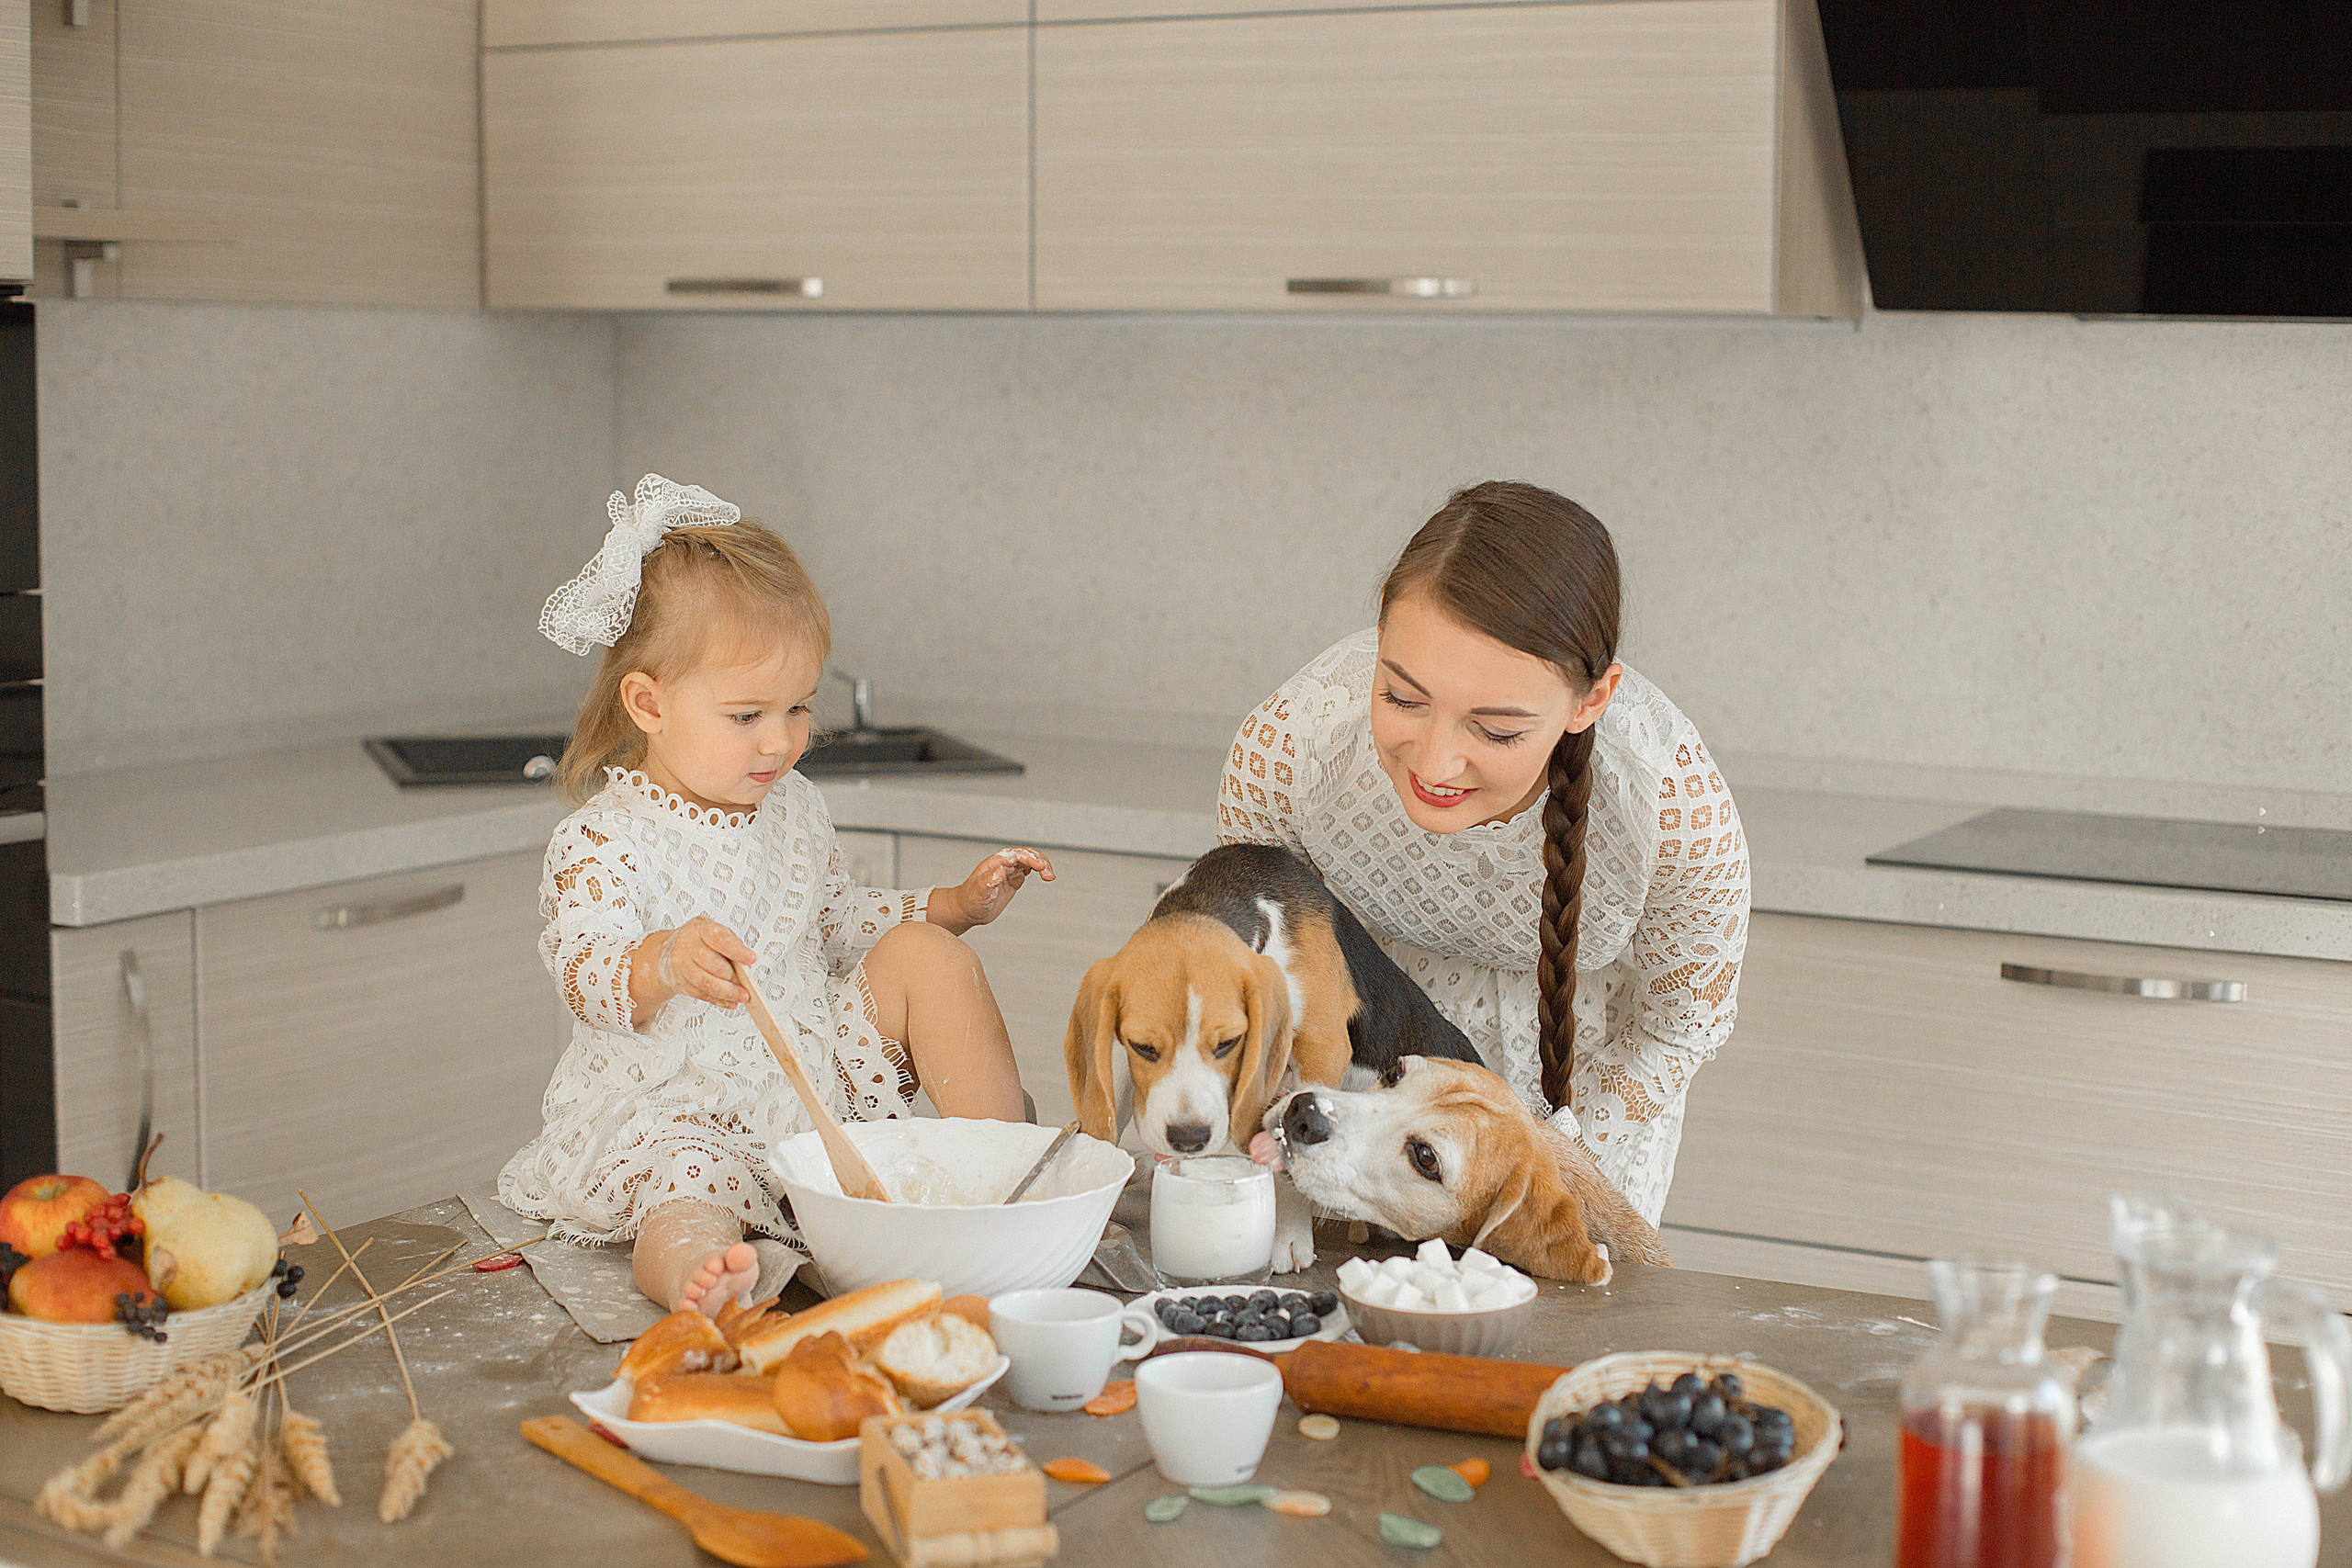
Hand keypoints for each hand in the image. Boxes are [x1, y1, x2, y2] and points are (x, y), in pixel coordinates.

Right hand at [630, 916, 756, 1021]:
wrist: (668, 951)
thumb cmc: (697, 941)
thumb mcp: (715, 932)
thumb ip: (732, 944)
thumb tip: (745, 964)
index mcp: (700, 929)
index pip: (719, 939)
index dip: (737, 951)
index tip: (751, 959)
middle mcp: (687, 946)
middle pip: (713, 964)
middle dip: (733, 976)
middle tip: (746, 983)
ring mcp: (681, 965)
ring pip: (706, 983)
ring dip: (727, 992)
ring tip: (741, 995)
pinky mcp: (680, 983)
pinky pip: (701, 994)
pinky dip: (718, 1000)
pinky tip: (729, 1001)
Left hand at [929, 847, 1053, 933]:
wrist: (967, 909)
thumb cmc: (970, 901)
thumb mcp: (977, 893)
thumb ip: (988, 881)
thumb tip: (1001, 870)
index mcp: (994, 863)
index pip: (1015, 854)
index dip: (1029, 858)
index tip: (1040, 867)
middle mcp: (1003, 863)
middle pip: (1026, 854)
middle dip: (1039, 861)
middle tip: (1048, 875)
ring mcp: (1009, 870)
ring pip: (1030, 860)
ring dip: (1042, 865)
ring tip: (1050, 877)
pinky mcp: (1013, 878)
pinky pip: (1029, 869)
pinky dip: (1039, 871)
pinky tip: (1046, 877)